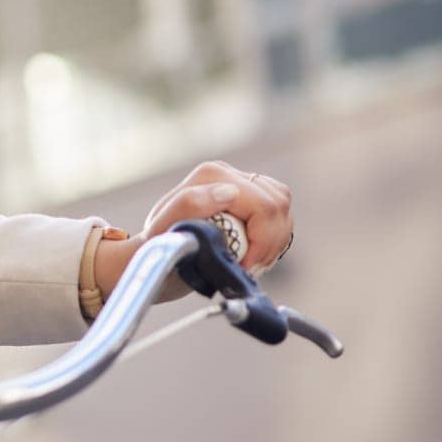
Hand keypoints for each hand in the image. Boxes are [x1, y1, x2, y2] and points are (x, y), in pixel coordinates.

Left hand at [133, 160, 294, 301]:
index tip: (246, 267)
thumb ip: (190, 205)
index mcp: (210, 176)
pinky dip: (274, 239)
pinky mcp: (250, 197)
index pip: (263, 205)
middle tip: (250, 269)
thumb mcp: (163, 230)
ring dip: (274, 243)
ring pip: (283, 208)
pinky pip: (281, 214)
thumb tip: (229, 191)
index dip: (263, 241)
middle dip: (270, 244)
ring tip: (251, 264)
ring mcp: (241, 183)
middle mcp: (228, 173)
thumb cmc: (159, 245)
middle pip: (278, 205)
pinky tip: (255, 255)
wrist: (158, 252)